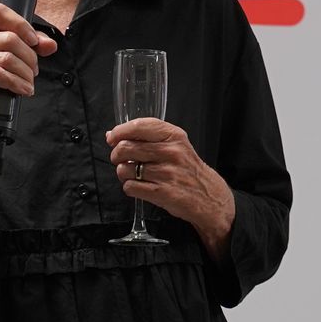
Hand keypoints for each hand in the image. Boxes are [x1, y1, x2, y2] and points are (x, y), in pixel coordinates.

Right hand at [0, 4, 57, 133]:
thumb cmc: (1, 78)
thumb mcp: (19, 55)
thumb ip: (35, 45)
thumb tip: (50, 45)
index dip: (20, 24)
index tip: (33, 41)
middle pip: (9, 39)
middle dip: (30, 57)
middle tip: (33, 70)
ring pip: (7, 58)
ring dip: (25, 73)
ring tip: (28, 82)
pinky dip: (17, 83)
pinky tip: (23, 89)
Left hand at [107, 118, 235, 251]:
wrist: (208, 195)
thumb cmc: (187, 168)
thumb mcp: (176, 144)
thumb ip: (147, 137)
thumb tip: (112, 135)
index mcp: (174, 136)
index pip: (139, 126)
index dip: (120, 131)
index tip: (112, 138)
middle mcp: (172, 152)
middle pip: (126, 147)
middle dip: (117, 154)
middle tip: (121, 159)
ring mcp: (167, 173)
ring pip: (125, 169)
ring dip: (124, 173)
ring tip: (134, 174)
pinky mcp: (162, 193)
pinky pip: (130, 187)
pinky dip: (130, 188)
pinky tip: (140, 186)